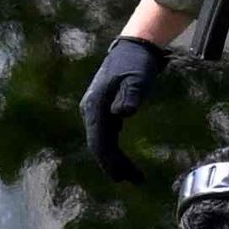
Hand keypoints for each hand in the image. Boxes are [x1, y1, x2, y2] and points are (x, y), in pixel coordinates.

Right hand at [77, 33, 170, 175]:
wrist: (134, 46)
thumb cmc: (136, 62)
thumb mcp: (137, 77)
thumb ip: (131, 95)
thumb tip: (122, 114)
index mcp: (95, 106)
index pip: (98, 141)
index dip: (108, 161)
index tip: (120, 178)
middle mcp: (91, 110)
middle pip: (99, 145)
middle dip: (113, 165)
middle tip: (132, 181)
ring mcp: (96, 110)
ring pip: (103, 141)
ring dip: (115, 159)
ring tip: (132, 176)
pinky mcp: (104, 109)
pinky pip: (107, 134)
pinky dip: (115, 148)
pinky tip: (125, 159)